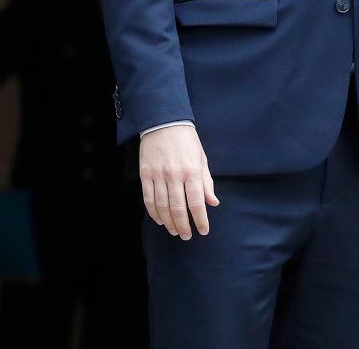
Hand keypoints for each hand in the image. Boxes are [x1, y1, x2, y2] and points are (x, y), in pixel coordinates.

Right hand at [138, 125, 218, 240]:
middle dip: (183, 226)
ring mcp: (158, 175)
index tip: (203, 231)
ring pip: (162, 207)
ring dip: (169, 222)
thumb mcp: (201, 159)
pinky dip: (154, 213)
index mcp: (192, 171)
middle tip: (186, 236)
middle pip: (178, 208)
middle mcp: (174, 175)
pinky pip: (148, 199)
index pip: (196, 203)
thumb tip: (213, 203)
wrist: (164, 122)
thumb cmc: (187, 141)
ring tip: (175, 231)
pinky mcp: (145, 174)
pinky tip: (160, 220)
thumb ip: (206, 183)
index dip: (200, 220)